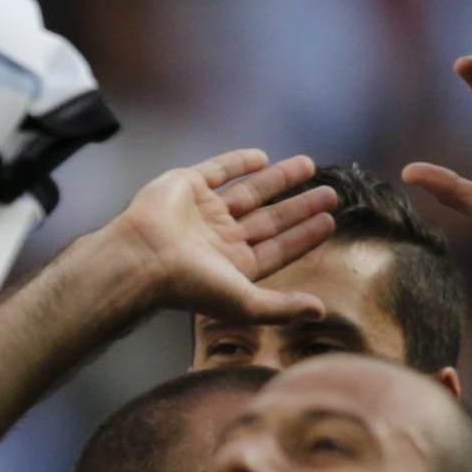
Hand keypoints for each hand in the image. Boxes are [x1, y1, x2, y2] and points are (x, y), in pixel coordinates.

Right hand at [91, 149, 331, 326]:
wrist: (141, 257)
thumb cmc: (188, 284)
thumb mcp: (244, 302)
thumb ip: (282, 307)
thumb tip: (321, 313)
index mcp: (232, 264)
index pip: (277, 248)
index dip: (304, 236)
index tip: (329, 221)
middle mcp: (219, 237)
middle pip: (269, 218)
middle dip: (299, 206)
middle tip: (330, 194)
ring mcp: (202, 210)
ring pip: (249, 191)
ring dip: (279, 180)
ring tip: (309, 165)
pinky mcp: (185, 185)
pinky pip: (217, 170)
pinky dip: (238, 162)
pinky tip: (262, 158)